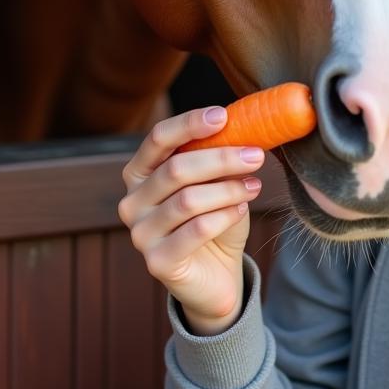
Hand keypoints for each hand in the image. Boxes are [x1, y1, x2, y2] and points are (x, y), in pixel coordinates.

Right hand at [119, 106, 264, 334]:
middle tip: (255, 155)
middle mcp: (132, 201)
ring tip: (254, 185)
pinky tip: (242, 210)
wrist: (216, 273)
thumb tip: (243, 126)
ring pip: (188, 200)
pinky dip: (226, 215)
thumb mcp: (216, 180)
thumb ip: (218, 155)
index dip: (189, 123)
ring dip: (228, 189)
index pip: (158, 138)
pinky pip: (197, 229)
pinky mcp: (157, 262)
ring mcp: (140, 234)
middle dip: (222, 158)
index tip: (223, 116)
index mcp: (140, 172)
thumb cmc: (214, 216)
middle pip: (176, 169)